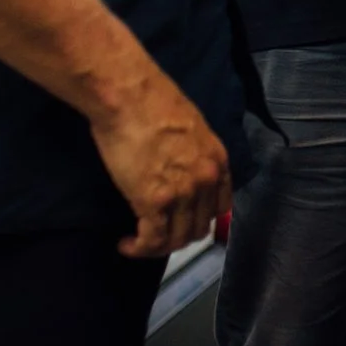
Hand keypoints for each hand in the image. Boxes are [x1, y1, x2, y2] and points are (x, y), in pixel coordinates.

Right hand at [89, 71, 232, 257]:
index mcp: (218, 160)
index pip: (219, 207)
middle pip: (198, 228)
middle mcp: (207, 180)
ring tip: (137, 241)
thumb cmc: (152, 103)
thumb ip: (191, 153)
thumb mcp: (190, 128)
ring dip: (157, 247)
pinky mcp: (154, 202)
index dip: (199, 219)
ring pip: (176, 240)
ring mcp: (183, 193)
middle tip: (155, 233)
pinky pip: (152, 240)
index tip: (180, 221)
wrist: (130, 97)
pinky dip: (139, 249)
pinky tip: (126, 244)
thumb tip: (179, 168)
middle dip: (177, 236)